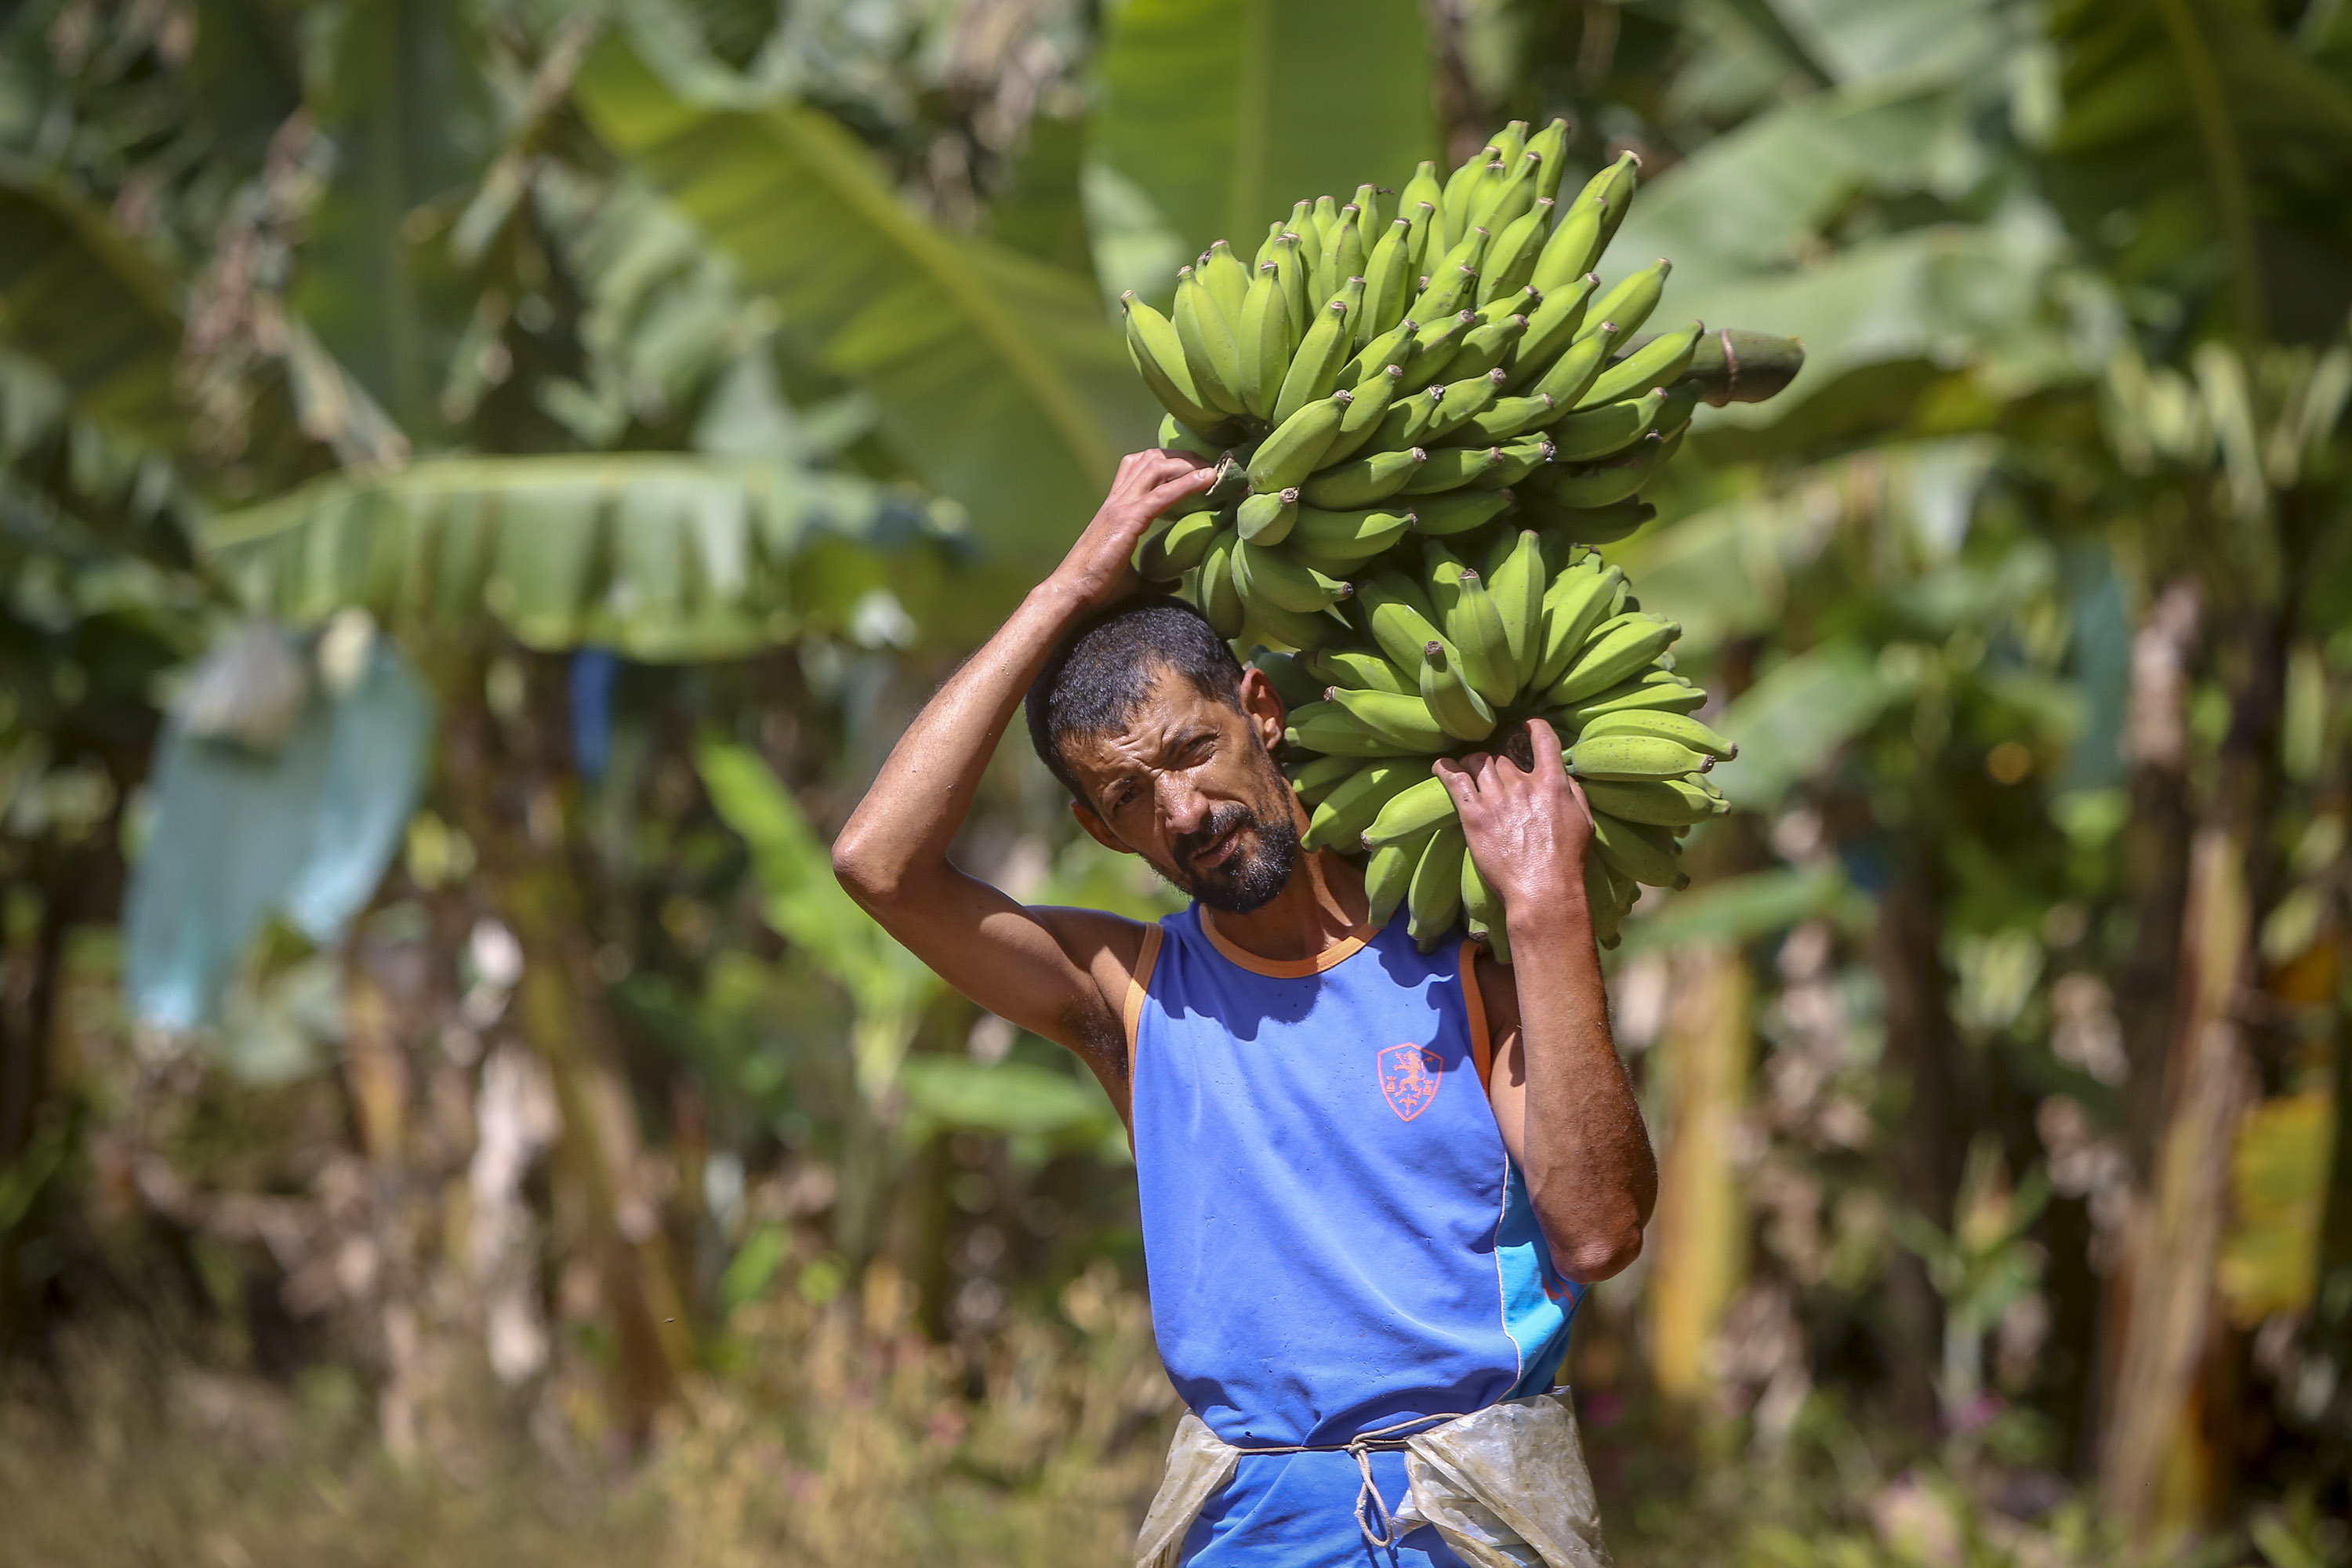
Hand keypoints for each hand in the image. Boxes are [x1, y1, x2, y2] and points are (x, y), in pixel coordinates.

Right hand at [1046, 450, 1216, 612]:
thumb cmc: (1097, 589)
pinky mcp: (1127, 520)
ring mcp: (1120, 507)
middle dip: (1182, 456)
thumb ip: (1155, 578)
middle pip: (1150, 458)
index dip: (1168, 461)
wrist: (1071, 594)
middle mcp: (1117, 500)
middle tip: (1208, 466)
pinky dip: (1188, 483)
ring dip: (1188, 463)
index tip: (1195, 468)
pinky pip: (1163, 493)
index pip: (1139, 467)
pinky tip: (1208, 480)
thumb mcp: (1133, 581)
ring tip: (1211, 470)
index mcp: (1115, 509)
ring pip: (1156, 466)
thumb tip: (1176, 582)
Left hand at [1433, 719, 1594, 927]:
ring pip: (1478, 762)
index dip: (1534, 728)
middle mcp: (1523, 785)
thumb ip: (1575, 794)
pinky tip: (1440, 765)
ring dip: (1474, 763)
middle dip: (1499, 760)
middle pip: (1503, 756)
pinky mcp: (1473, 815)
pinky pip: (1454, 781)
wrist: (1543, 890)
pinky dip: (1445, 769)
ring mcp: (1496, 799)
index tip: (1526, 725)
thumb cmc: (1567, 861)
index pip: (1543, 740)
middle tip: (1495, 769)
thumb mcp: (1584, 823)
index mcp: (1553, 784)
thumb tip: (1565, 776)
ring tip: (1471, 769)